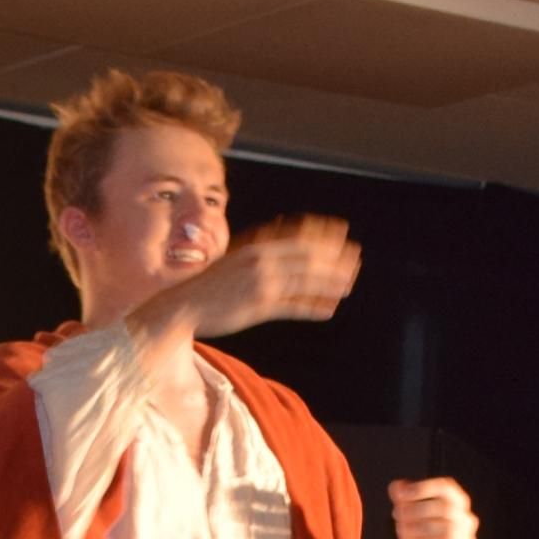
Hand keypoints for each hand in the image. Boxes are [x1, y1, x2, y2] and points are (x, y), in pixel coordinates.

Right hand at [164, 216, 357, 337]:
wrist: (182, 304)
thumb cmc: (207, 283)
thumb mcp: (235, 256)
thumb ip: (258, 245)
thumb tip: (278, 229)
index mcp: (255, 246)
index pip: (297, 235)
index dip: (322, 232)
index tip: (342, 230)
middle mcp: (261, 261)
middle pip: (307, 256)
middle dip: (334, 257)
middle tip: (355, 257)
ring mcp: (261, 284)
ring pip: (305, 279)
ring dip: (330, 281)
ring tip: (349, 282)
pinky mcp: (259, 307)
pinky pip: (293, 305)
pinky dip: (313, 306)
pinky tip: (328, 309)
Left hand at [388, 477, 475, 538]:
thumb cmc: (421, 533)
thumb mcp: (408, 514)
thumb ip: (402, 498)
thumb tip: (396, 486)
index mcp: (456, 501)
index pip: (445, 488)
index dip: (424, 488)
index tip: (402, 495)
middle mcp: (465, 517)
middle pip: (445, 508)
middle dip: (417, 510)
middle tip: (398, 515)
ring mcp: (466, 538)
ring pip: (446, 530)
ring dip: (420, 529)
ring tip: (405, 531)